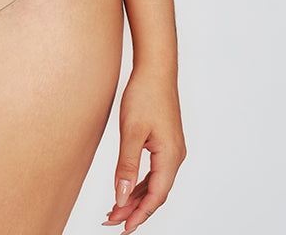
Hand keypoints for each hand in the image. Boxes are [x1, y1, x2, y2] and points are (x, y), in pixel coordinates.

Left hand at [102, 66, 185, 232]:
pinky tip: (125, 188)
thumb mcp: (131, 131)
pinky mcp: (165, 142)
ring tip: (114, 210)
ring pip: (154, 183)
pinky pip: (154, 171)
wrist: (155, 67)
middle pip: (155, 193)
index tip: (122, 229)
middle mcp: (175, 156)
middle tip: (110, 222)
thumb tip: (121, 197)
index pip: (155, 197)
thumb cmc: (145, 94)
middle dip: (133, 210)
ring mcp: (171, 149)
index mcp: (170, 157)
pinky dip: (139, 182)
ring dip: (135, 197)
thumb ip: (126, 165)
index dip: (138, 215)